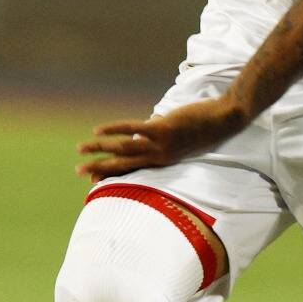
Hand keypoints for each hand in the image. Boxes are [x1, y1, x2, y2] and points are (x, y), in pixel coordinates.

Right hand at [75, 99, 251, 178]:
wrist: (224, 121)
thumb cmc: (204, 127)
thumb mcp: (181, 137)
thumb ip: (162, 133)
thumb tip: (149, 123)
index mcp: (163, 161)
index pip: (132, 170)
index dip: (111, 174)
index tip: (93, 181)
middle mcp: (159, 157)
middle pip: (122, 164)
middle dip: (99, 168)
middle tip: (78, 171)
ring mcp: (160, 145)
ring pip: (122, 149)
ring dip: (99, 149)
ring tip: (81, 149)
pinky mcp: (162, 130)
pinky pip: (132, 129)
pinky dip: (113, 129)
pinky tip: (98, 130)